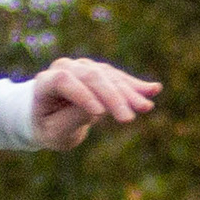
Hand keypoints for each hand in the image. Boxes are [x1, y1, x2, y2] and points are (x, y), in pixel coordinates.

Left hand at [27, 57, 160, 147]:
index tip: (100, 114)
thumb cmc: (49, 128)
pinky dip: (135, 85)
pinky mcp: (99, 71)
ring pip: (108, 75)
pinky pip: (118, 77)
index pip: (64, 81)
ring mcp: (82, 67)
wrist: (48, 117)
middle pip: (91, 76)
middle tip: (129, 119)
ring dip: (129, 92)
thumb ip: (72, 119)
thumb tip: (100, 108)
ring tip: (147, 107)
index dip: (82, 95)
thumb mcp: (55, 132)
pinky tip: (154, 89)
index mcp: (45, 82)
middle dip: (112, 97)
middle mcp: (64, 67)